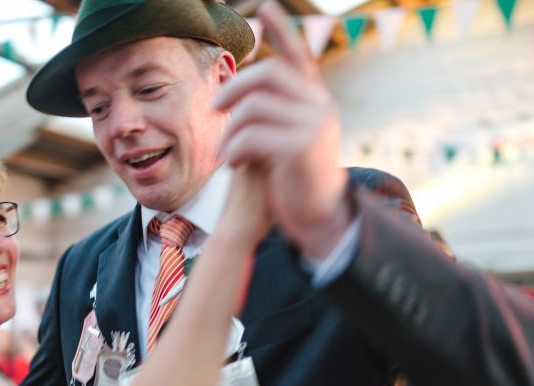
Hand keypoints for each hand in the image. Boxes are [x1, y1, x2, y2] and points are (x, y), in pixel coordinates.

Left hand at [212, 0, 348, 259]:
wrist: (317, 216)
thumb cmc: (294, 179)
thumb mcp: (284, 138)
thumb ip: (271, 113)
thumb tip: (238, 92)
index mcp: (315, 100)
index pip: (297, 56)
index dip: (280, 30)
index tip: (264, 6)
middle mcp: (320, 106)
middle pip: (267, 74)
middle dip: (234, 87)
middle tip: (213, 108)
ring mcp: (314, 124)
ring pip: (254, 107)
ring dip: (230, 130)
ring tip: (225, 153)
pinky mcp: (302, 148)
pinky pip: (253, 136)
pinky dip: (235, 149)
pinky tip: (232, 164)